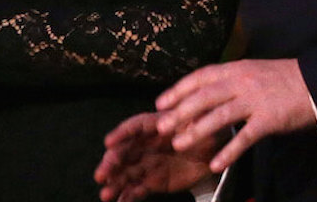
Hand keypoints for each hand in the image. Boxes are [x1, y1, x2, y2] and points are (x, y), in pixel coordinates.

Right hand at [94, 112, 216, 201]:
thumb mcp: (199, 123)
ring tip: (106, 194)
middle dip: (111, 164)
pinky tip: (120, 201)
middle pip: (124, 152)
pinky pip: (137, 189)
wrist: (214, 152)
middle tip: (102, 174)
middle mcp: (145, 144)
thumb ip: (188, 126)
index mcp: (154, 125)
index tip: (109, 143)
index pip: (134, 127)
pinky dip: (128, 196)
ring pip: (127, 174)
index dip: (121, 134)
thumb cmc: (203, 131)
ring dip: (115, 184)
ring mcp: (147, 164)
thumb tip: (170, 130)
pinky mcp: (153, 181)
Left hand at [155, 58, 315, 171]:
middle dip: (180, 112)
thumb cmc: (283, 79)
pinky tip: (216, 165)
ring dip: (197, 131)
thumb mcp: (252, 71)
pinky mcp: (269, 119)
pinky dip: (229, 152)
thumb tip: (205, 92)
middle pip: (203, 97)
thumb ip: (230, 80)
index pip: (200, 77)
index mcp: (235, 69)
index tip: (160, 103)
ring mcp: (255, 100)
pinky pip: (245, 138)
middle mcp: (241, 82)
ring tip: (179, 145)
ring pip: (219, 116)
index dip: (178, 90)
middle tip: (162, 127)